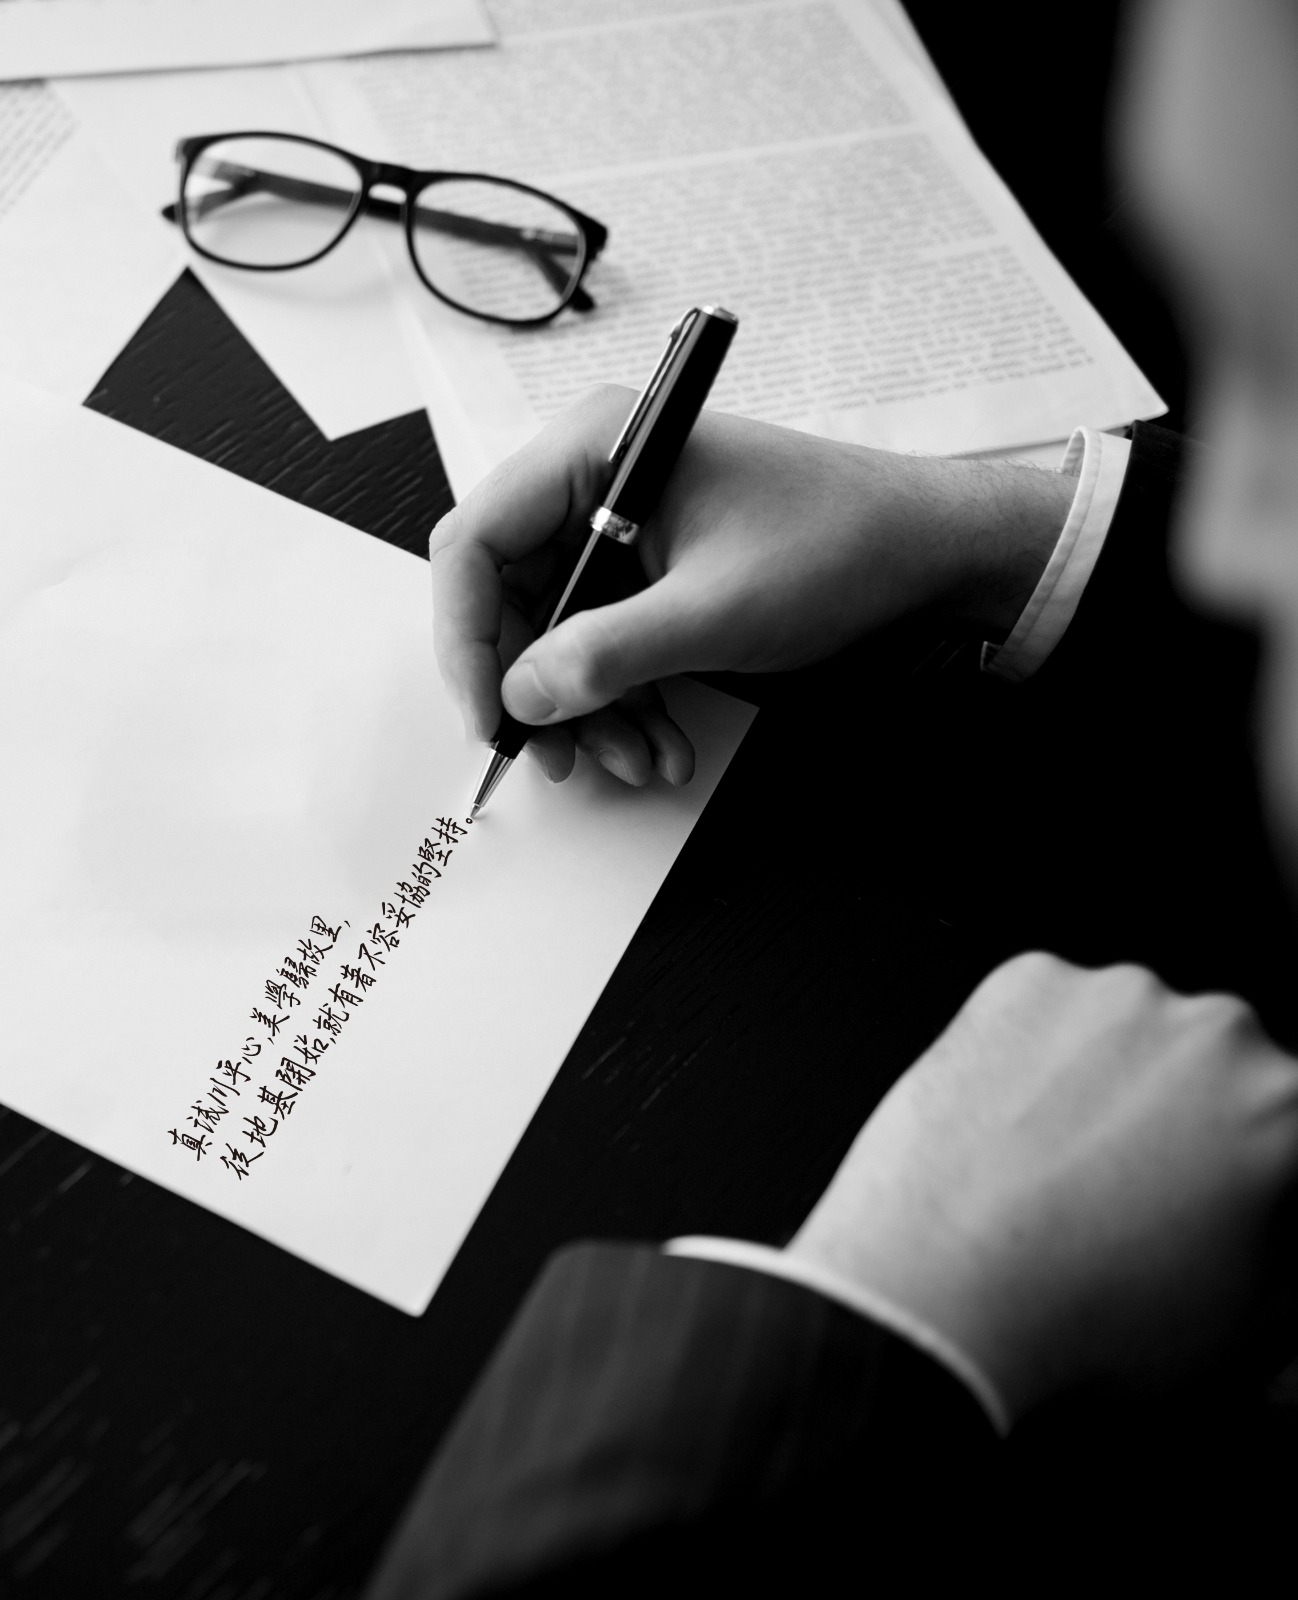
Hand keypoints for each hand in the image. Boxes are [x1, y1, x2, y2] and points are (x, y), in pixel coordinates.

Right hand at [430, 385, 1072, 783]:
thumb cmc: (838, 544)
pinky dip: (624, 697)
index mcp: (595, 449)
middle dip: (538, 688)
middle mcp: (596, 480)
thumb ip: (607, 655)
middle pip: (512, 597)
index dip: (467, 639)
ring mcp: (623, 526)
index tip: (490, 715)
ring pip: (560, 632)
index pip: (477, 543)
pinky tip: (658, 739)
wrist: (926, 551)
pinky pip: (606, 639)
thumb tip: (522, 696)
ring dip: (589, 707)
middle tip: (560, 758)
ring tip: (636, 758)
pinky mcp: (653, 568)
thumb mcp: (713, 611)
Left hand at [788, 953, 1297, 1420]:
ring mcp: (1117, 992)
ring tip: (1059, 1159)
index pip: (1283, 1117)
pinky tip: (1014, 1118)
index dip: (1258, 1165)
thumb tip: (1267, 1216)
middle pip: (1221, 1060)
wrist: (937, 1290)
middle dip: (1192, 1112)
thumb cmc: (1083, 1318)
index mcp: (1285, 1106)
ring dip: (1114, 1072)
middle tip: (1135, 1185)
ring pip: (1134, 1026)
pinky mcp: (1030, 978)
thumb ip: (1279, 1254)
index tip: (1216, 1188)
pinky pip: (1051, 1005)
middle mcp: (1218, 1029)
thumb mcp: (1243, 1321)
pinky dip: (1038, 1045)